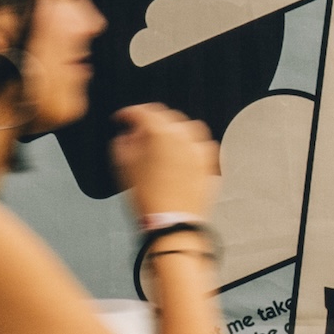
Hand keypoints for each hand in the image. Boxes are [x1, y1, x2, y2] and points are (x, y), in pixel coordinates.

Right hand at [112, 105, 216, 224]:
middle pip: (167, 116)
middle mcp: (184, 136)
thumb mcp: (124, 166)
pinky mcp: (210, 162)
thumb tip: (129, 134)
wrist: (172, 221)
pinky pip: (202, 144)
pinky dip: (190, 143)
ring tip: (160, 140)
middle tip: (138, 131)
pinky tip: (181, 151)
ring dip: (173, 129)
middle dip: (151, 120)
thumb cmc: (147, 197)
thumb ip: (125, 143)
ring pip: (188, 127)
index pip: (143, 112)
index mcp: (161, 133)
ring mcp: (200, 149)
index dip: (129, 113)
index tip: (122, 118)